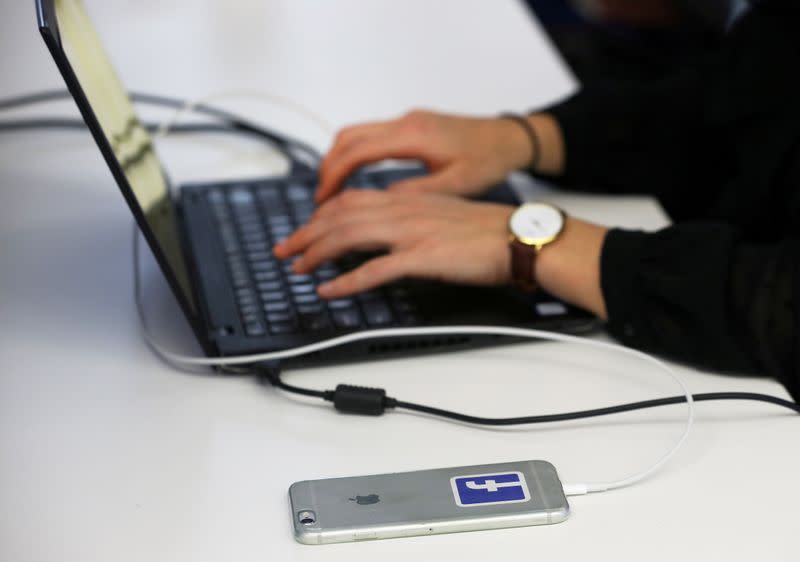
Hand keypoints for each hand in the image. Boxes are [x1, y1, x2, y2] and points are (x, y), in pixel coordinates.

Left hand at [273, 189, 514, 298]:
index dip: (319, 215)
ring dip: (315, 253)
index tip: (303, 230)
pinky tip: (328, 290)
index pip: (350, 201)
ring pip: (347, 237)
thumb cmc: (486, 230)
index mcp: (406, 200)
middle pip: (338, 216)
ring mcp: (409, 233)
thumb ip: (410, 219)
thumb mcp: (440, 214)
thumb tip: (387, 233)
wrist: (517, 238)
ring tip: (297, 268)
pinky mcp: (421, 258)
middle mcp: (402, 211)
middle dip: (304, 234)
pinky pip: (373, 270)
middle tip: (284, 250)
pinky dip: (345, 281)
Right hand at [315, 110, 533, 202]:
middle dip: (326, 167)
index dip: (333, 176)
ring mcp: (408, 121)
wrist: (509, 138)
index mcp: (415, 137)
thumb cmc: (490, 161)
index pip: (357, 151)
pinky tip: (354, 178)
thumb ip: (417, 194)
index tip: (321, 201)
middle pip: (348, 137)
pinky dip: (354, 156)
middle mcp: (406, 123)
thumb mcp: (457, 185)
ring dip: (338, 160)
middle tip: (318, 200)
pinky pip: (370, 136)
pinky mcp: (412, 125)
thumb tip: (383, 201)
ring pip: (356, 134)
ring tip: (330, 193)